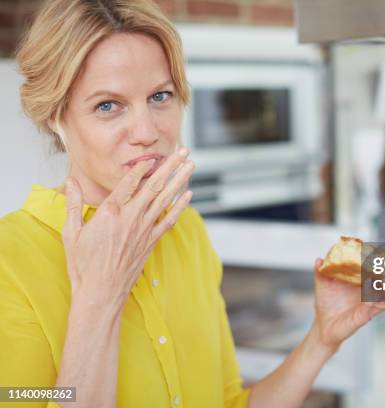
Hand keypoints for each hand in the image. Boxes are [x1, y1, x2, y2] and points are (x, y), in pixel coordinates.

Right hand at [61, 148, 194, 308]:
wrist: (101, 293)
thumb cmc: (83, 265)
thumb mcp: (72, 233)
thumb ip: (73, 205)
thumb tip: (70, 182)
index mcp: (109, 213)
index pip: (128, 183)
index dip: (141, 167)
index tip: (152, 155)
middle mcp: (130, 218)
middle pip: (154, 186)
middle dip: (170, 166)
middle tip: (183, 151)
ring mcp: (143, 230)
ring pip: (165, 199)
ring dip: (179, 180)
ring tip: (191, 165)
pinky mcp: (151, 242)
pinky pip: (170, 220)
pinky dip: (180, 207)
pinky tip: (189, 194)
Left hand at [312, 258, 384, 351]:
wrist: (323, 325)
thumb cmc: (327, 303)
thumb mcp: (323, 284)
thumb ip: (321, 272)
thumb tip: (319, 260)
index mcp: (362, 278)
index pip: (379, 267)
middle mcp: (370, 289)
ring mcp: (371, 302)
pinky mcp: (367, 314)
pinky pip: (380, 307)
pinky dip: (383, 301)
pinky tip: (382, 297)